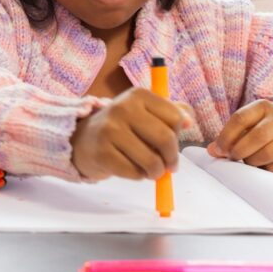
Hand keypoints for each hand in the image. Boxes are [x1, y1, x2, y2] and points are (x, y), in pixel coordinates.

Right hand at [71, 88, 193, 180]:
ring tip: (151, 169)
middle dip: (172, 158)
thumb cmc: (122, 126)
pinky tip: (131, 168)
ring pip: (152, 161)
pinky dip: (139, 176)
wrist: (83, 139)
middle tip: (169, 166)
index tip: (172, 143)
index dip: (178, 135)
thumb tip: (189, 122)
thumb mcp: (145, 111)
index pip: (175, 118)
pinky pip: (135, 173)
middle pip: (166, 139)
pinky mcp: (102, 153)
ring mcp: (110, 130)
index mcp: (138, 94)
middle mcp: (122, 108)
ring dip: (156, 171)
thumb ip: (172, 111)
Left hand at [208, 100, 272, 172]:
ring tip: (249, 160)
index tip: (219, 149)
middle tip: (233, 157)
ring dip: (252, 161)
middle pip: (256, 137)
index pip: (240, 119)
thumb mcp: (250, 124)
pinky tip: (264, 164)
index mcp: (263, 106)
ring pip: (268, 153)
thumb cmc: (268, 129)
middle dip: (239, 151)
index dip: (226, 136)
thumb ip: (230, 136)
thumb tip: (213, 151)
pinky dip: (266, 169)